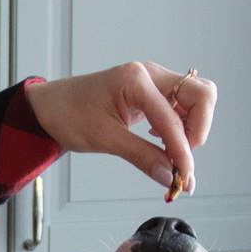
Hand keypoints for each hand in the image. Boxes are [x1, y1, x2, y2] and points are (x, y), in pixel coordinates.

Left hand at [22, 62, 217, 196]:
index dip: (182, 151)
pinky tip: (162, 140)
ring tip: (171, 152)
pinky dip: (181, 126)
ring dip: (192, 128)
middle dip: (198, 129)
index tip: (183, 177)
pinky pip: (181, 105)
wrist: (49, 107)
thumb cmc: (68, 114)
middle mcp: (150, 75)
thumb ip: (142, 157)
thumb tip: (170, 177)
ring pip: (196, 99)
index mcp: (136, 80)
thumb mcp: (105, 139)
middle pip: (201, 94)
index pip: (174, 118)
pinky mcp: (152, 91)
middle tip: (181, 157)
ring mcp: (153, 81)